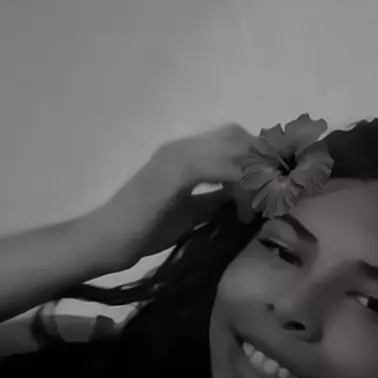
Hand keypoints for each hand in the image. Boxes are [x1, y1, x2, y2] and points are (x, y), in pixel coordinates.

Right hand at [94, 123, 257, 269]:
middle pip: (238, 136)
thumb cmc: (142, 231)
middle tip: (271, 196)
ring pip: (234, 146)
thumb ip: (214, 199)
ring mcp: (177, 155)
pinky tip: (244, 208)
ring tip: (262, 204)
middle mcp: (182, 146)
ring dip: (254, 174)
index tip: (272, 190)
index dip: (257, 160)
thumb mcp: (190, 213)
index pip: (233, 141)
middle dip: (261, 163)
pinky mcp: (175, 171)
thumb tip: (243, 196)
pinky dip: (240, 183)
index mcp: (184, 154)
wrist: (106, 240)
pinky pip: (221, 166)